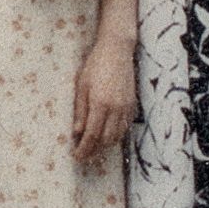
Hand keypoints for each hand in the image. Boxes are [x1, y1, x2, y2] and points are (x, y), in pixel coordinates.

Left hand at [70, 31, 135, 165]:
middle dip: (94, 151)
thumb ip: (80, 110)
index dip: (83, 149)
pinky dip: (116, 135)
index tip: (75, 156)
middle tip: (83, 154)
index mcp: (100, 104)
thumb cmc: (95, 65)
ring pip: (117, 136)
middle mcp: (116, 109)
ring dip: (105, 145)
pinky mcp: (132, 104)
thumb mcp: (81, 86)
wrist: (116, 51)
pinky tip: (106, 135)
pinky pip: (125, 127)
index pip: (91, 135)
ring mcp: (126, 107)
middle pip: (106, 140)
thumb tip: (77, 132)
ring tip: (93, 147)